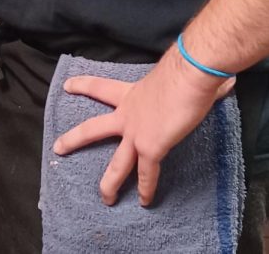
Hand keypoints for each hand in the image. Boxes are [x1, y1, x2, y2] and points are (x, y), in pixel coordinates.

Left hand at [53, 47, 234, 205]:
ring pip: (117, 163)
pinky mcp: (151, 147)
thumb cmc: (183, 71)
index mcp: (130, 94)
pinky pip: (147, 174)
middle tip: (58, 147)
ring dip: (109, 182)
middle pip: (93, 128)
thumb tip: (216, 82)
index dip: (82, 86)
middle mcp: (127, 114)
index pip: (99, 87)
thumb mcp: (172, 76)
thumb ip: (182, 82)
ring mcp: (136, 133)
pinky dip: (147, 188)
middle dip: (74, 139)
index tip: (66, 86)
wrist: (187, 77)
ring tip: (104, 197)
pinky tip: (145, 202)